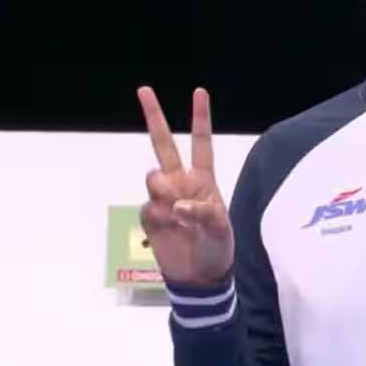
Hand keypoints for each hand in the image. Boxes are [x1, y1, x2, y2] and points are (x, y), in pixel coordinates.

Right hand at [137, 86, 233, 286]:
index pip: (202, 142)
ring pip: (153, 178)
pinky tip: (171, 229)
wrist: (198, 276)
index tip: (199, 91)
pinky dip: (159, 217)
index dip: (200, 118)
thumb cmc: (217, 247)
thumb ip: (203, 212)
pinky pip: (148, 207)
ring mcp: (163, 198)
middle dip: (154, 117)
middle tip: (144, 89)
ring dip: (163, 190)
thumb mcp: (221, 229)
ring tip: (178, 213)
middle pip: (163, 144)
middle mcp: (181, 182)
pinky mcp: (149, 215)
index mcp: (203, 179)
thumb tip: (177, 204)